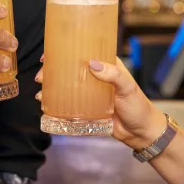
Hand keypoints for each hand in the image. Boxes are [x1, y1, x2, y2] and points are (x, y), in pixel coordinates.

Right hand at [35, 57, 164, 149]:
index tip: (51, 52)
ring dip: (52, 87)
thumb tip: (93, 64)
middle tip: (42, 75)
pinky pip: (69, 104)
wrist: (141, 133)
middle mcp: (95, 76)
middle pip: (69, 68)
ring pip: (66, 85)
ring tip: (41, 91)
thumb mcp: (127, 87)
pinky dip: (57, 103)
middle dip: (53, 70)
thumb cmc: (138, 106)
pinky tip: (46, 105)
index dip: (66, 50)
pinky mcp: (86, 109)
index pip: (83, 52)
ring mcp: (89, 93)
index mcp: (106, 65)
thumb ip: (113, 75)